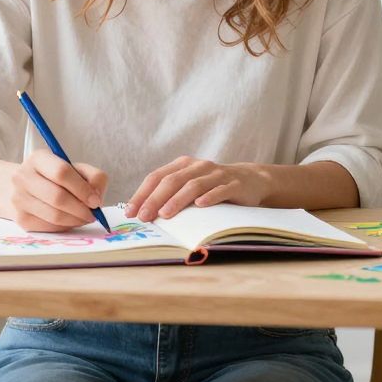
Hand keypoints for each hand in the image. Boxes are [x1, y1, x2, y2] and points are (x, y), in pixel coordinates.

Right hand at [9, 148, 108, 231]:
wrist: (22, 189)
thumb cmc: (54, 178)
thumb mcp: (75, 168)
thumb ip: (93, 177)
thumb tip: (96, 198)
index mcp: (38, 158)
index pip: (61, 172)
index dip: (82, 189)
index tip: (95, 200)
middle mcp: (23, 177)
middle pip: (57, 197)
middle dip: (81, 209)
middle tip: (93, 214)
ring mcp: (19, 199)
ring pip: (54, 216)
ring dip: (75, 220)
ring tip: (84, 217)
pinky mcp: (21, 219)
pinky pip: (49, 227)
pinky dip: (65, 226)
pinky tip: (70, 220)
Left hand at [127, 156, 268, 221]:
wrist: (250, 180)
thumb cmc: (212, 187)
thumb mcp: (190, 186)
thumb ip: (170, 194)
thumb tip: (142, 213)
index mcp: (183, 165)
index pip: (157, 177)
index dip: (142, 194)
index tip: (131, 212)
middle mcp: (198, 166)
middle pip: (172, 181)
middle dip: (155, 199)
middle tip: (144, 216)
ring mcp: (217, 174)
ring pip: (194, 185)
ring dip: (177, 200)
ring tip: (165, 214)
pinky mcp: (235, 184)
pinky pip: (220, 190)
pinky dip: (210, 196)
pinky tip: (200, 205)